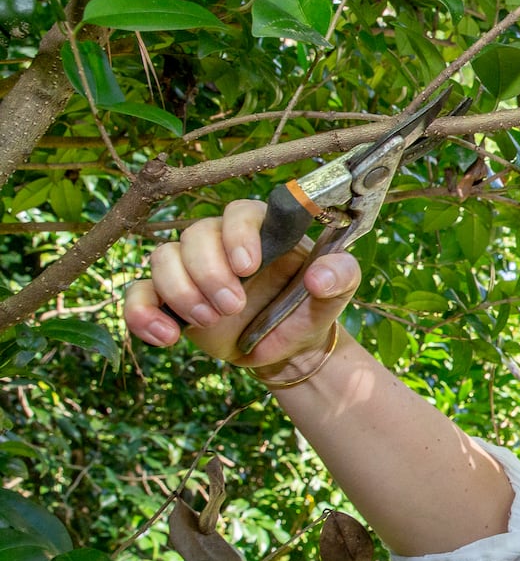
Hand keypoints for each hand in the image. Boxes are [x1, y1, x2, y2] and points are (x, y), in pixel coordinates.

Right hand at [124, 199, 360, 377]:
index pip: (239, 212)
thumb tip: (319, 275)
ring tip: (210, 320)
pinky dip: (142, 313)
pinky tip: (166, 336)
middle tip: (233, 305)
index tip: (248, 265)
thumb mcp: (339, 292)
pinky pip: (138, 294)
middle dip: (210, 272)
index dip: (237, 234)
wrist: (289, 348)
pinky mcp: (169, 299)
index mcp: (262, 231)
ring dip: (180, 290)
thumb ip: (340, 276)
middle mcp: (221, 243)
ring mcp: (191, 269)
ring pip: (162, 258)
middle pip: (194, 234)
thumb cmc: (311, 307)